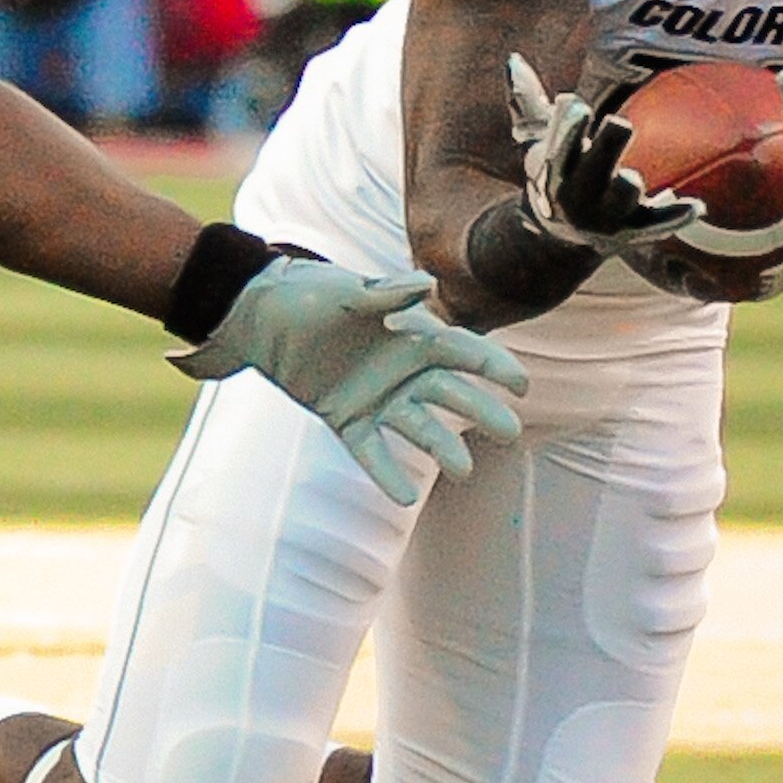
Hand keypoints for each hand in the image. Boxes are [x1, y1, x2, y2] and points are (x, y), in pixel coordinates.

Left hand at [171, 257, 529, 501]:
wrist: (262, 318)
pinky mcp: (347, 419)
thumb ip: (385, 296)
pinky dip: (386, 473)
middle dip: (481, 411)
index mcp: (412, 336)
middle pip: (451, 394)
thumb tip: (425, 285)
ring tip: (463, 471)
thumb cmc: (311, 296)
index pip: (463, 352)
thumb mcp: (347, 293)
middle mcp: (403, 371)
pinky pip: (371, 451)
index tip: (520, 384)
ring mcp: (377, 398)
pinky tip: (404, 497)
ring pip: (420, 428)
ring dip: (442, 449)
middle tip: (509, 430)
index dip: (493, 366)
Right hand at [506, 55, 697, 257]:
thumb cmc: (554, 173)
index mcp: (553, 173)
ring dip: (625, 190)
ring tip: (631, 177)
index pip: (557, 148)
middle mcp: (578, 198)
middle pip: (591, 172)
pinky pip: (656, 225)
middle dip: (603, 150)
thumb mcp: (534, 142)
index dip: (565, 128)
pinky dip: (674, 217)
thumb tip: (512, 58)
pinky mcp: (634, 231)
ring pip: (619, 201)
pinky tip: (696, 206)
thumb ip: (527, 102)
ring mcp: (606, 217)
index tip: (573, 101)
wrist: (556, 238)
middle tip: (620, 123)